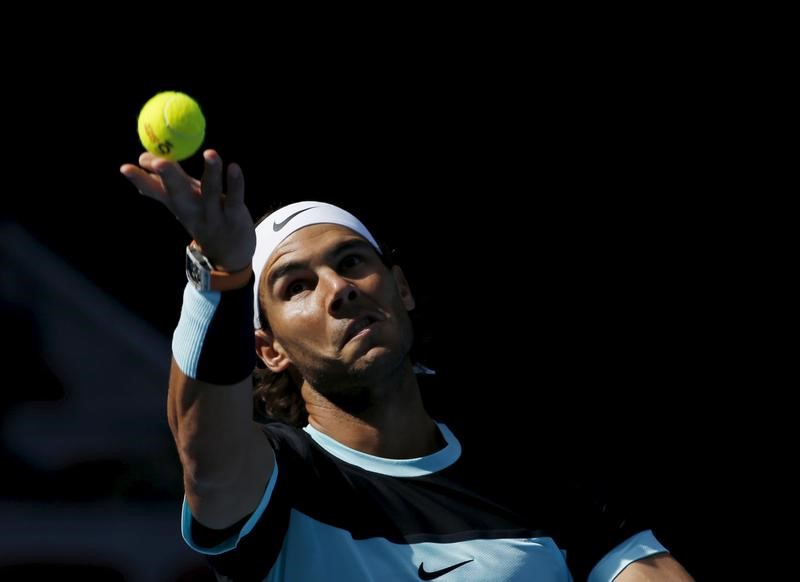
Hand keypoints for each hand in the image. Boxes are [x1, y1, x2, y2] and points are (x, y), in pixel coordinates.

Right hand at [120, 149, 255, 271]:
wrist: (229, 255)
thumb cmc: (204, 219)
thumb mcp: (182, 203)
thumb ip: (166, 182)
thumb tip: (144, 159)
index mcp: (177, 204)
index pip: (155, 191)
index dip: (140, 180)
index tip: (125, 168)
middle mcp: (192, 209)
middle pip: (178, 192)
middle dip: (168, 177)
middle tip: (159, 161)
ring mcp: (213, 214)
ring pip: (211, 191)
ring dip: (211, 172)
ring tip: (210, 153)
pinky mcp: (235, 216)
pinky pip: (235, 198)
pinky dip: (236, 183)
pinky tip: (234, 167)